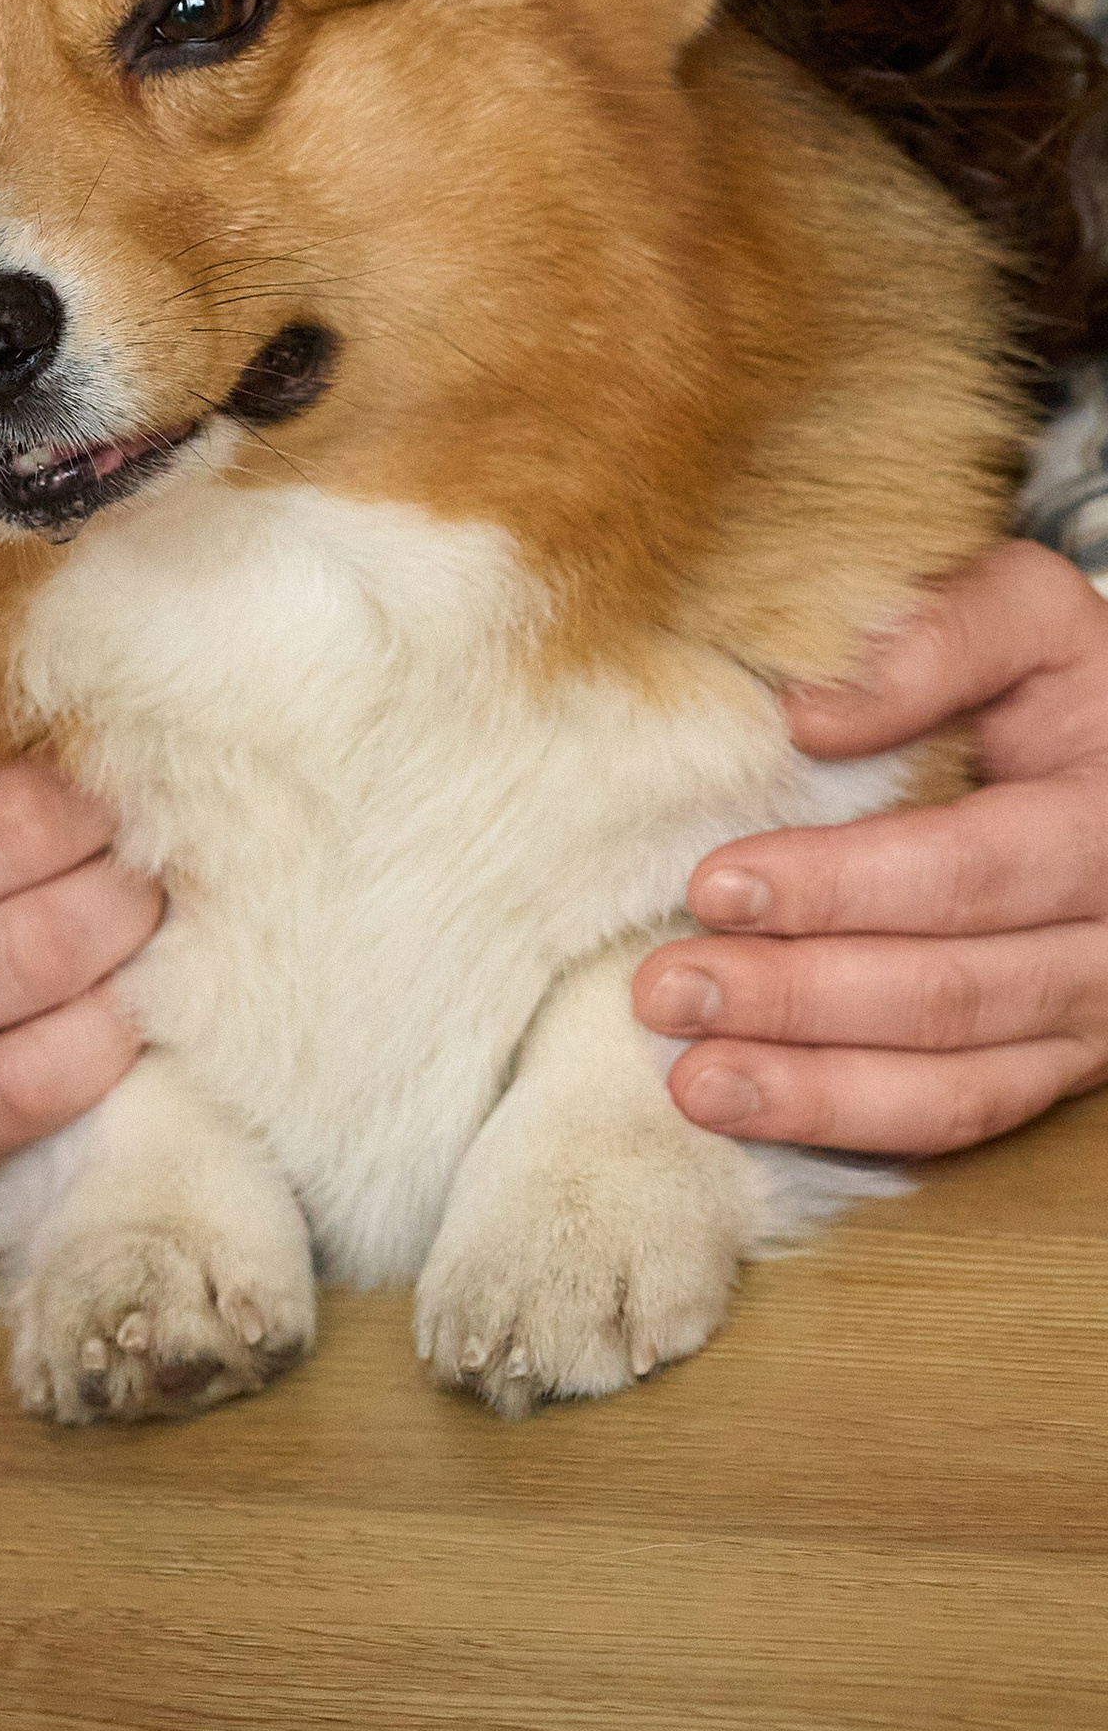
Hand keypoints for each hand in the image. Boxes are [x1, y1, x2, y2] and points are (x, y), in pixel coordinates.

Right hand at [0, 683, 160, 1282]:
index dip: (3, 701)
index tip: (48, 713)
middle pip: (20, 825)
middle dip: (97, 807)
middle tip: (123, 812)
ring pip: (57, 944)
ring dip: (126, 907)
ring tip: (136, 895)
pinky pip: (58, 1072)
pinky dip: (114, 1026)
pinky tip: (121, 998)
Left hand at [634, 541, 1107, 1154]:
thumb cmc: (1048, 671)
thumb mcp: (1022, 611)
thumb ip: (934, 639)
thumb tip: (809, 715)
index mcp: (1106, 810)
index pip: (968, 867)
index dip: (842, 885)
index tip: (713, 882)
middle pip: (951, 988)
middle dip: (798, 997)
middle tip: (666, 989)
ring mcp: (1093, 1011)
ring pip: (955, 1079)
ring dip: (811, 1087)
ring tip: (691, 1077)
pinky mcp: (1060, 1061)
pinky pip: (961, 1116)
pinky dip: (849, 1119)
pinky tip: (747, 1109)